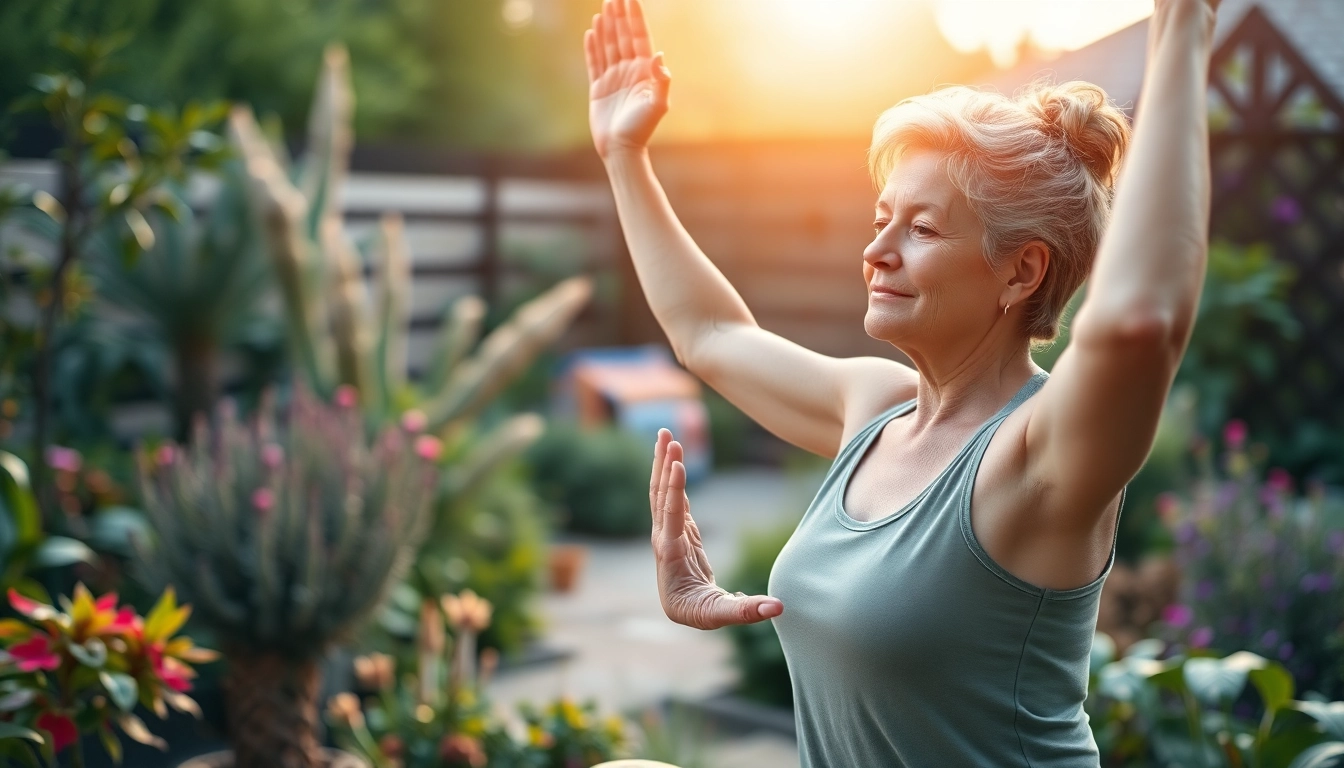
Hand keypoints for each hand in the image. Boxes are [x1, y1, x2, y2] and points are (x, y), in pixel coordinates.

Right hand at [584, 0, 669, 159]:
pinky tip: (591, 32)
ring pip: (608, 47)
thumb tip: (659, 55)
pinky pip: (594, 62)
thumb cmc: (642, 129)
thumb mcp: (657, 105)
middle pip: (622, 38)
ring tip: (602, 9)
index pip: (639, 38)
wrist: (622, 149)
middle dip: (618, 16)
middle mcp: (630, 71)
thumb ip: (661, 80)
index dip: (634, 18)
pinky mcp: (599, 88)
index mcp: (644, 72)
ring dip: (605, 27)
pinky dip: (592, 47)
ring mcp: (614, 78)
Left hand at [649, 429, 783, 629]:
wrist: (682, 610)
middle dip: (664, 464)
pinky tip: (674, 458)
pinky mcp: (678, 525)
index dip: (674, 491)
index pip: (672, 517)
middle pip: (661, 495)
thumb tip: (778, 608)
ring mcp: (669, 529)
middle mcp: (665, 537)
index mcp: (672, 553)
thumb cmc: (700, 612)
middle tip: (666, 434)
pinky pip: (673, 495)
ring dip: (663, 463)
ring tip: (665, 434)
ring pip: (663, 491)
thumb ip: (747, 610)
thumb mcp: (720, 613)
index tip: (676, 464)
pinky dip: (672, 475)